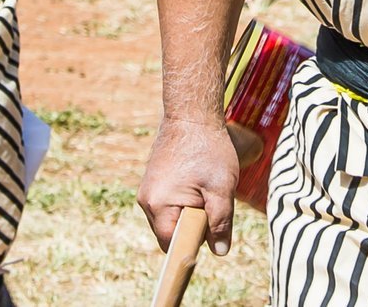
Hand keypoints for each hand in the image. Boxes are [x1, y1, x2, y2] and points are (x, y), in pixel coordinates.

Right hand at [138, 116, 239, 256]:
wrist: (191, 114)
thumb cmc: (208, 149)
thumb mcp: (221, 188)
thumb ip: (221, 222)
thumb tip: (219, 252)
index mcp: (159, 205)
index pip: (172, 245)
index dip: (192, 247)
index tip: (209, 236)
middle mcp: (146, 201)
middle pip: (169, 233)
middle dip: (193, 226)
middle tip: (212, 202)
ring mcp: (146, 190)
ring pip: (169, 218)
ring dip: (189, 212)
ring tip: (205, 189)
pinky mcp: (151, 182)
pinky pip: (167, 204)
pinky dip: (183, 201)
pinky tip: (196, 182)